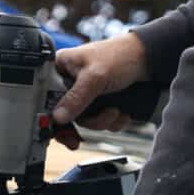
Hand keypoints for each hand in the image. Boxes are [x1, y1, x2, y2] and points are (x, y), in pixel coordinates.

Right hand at [53, 33, 150, 149]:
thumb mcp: (95, 77)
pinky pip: (99, 122)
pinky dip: (111, 122)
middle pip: (64, 115)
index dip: (48, 117)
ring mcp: (84, 94)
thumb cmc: (120, 55)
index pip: (44, 98)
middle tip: (78, 139)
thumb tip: (57, 118)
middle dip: (83, 123)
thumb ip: (76, 98)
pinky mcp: (98, 103)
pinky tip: (120, 112)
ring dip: (101, 122)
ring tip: (114, 111)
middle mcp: (69, 83)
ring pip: (83, 121)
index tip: (57, 130)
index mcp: (60, 69)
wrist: (149, 59)